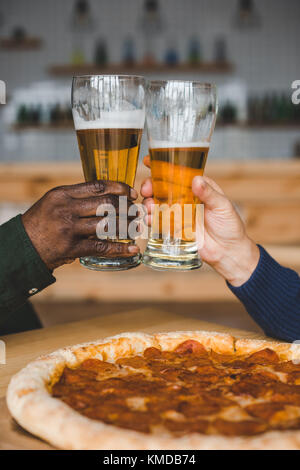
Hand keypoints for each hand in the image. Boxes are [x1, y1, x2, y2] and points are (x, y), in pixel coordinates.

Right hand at [22, 180, 138, 270]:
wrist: (23, 246)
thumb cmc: (42, 222)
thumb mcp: (54, 202)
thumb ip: (77, 197)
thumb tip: (108, 195)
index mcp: (63, 194)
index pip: (98, 186)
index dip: (120, 188)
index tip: (132, 193)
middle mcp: (66, 209)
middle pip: (107, 204)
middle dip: (127, 208)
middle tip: (136, 212)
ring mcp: (69, 228)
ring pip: (107, 225)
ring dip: (127, 227)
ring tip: (136, 228)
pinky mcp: (71, 248)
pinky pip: (101, 247)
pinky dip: (120, 249)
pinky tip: (131, 249)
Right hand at [141, 156, 259, 286]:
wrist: (228, 252)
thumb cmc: (230, 226)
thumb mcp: (223, 206)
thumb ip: (209, 194)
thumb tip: (196, 180)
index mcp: (197, 188)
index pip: (178, 173)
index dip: (162, 166)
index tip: (149, 161)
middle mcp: (185, 198)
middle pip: (162, 187)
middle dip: (150, 186)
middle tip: (146, 189)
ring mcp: (178, 213)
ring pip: (158, 204)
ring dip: (149, 203)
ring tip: (150, 207)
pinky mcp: (174, 228)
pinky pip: (159, 222)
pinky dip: (152, 220)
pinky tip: (150, 220)